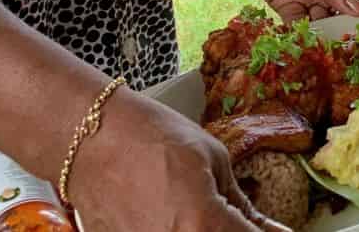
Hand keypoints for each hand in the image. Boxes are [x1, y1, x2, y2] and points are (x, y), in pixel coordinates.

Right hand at [66, 88, 291, 230]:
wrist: (90, 137)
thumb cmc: (151, 137)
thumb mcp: (212, 160)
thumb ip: (240, 204)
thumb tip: (268, 230)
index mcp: (203, 226)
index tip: (267, 228)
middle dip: (233, 231)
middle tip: (233, 219)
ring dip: (204, 229)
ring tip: (200, 211)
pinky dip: (177, 230)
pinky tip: (175, 215)